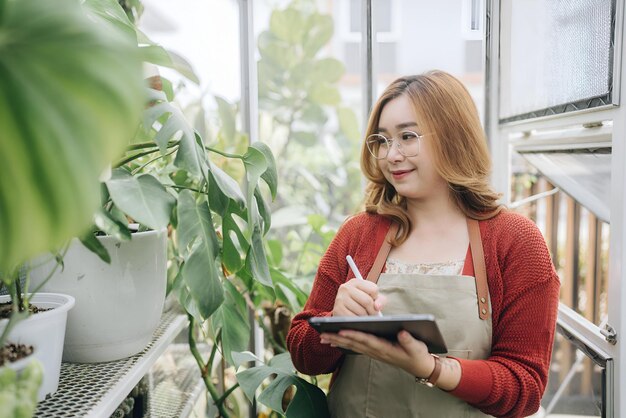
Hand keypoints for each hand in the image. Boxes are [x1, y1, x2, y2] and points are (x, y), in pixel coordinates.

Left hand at [320, 330, 434, 378]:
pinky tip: (335, 340)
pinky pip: (356, 347)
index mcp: (385, 348)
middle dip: (338, 338)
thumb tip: (402, 332)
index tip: (341, 329)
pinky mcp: (373, 350)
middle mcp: (376, 351)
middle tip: (322, 334)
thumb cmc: (417, 354)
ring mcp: (373, 352)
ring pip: (352, 345)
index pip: (366, 340)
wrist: (418, 366)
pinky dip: (344, 343)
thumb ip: (409, 340)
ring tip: (323, 336)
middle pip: (354, 343)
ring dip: (337, 341)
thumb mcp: (417, 347)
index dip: (353, 334)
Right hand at [332, 278, 385, 315]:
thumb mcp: (372, 298)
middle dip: (373, 311)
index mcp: (355, 282)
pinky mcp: (337, 309)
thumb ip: (380, 300)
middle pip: (367, 301)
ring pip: (361, 311)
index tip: (373, 302)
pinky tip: (357, 319)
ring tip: (364, 317)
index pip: (374, 290)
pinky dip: (358, 321)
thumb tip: (377, 307)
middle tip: (373, 315)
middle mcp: (346, 287)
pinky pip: (354, 318)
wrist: (345, 310)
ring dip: (366, 317)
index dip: (376, 299)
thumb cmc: (361, 303)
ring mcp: (340, 298)